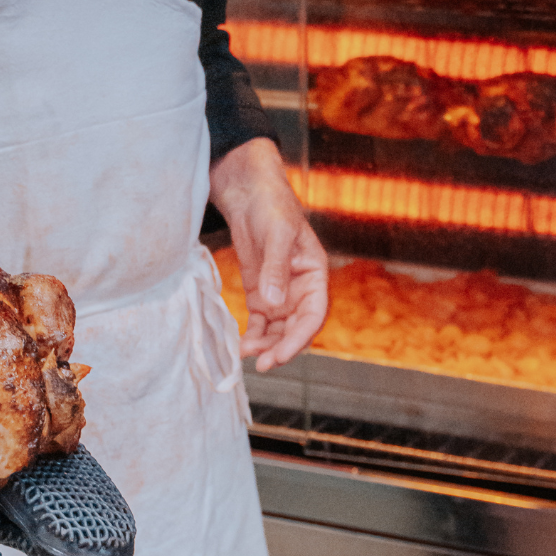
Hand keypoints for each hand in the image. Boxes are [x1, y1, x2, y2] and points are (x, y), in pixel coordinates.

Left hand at [209, 138, 327, 372]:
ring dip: (265, 345)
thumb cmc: (271, 205)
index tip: (282, 353)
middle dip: (280, 348)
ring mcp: (280, 292)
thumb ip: (276, 268)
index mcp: (315, 274)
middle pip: (295, 328)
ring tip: (246, 355)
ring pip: (277, 329)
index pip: (314, 314)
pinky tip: (240, 344)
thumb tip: (274, 304)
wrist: (247, 191)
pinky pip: (259, 321)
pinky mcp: (260, 292)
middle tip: (262, 364)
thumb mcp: (277, 233)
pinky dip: (252, 334)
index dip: (300, 337)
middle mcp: (300, 288)